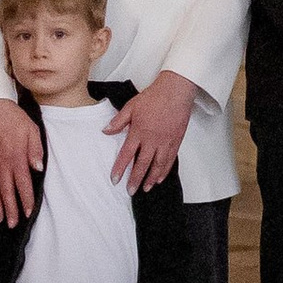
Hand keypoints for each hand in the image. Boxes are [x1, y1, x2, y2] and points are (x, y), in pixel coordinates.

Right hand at [0, 94, 43, 222]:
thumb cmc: (15, 119)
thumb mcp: (32, 131)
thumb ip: (36, 151)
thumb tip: (38, 169)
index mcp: (17, 158)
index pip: (23, 184)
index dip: (26, 200)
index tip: (28, 213)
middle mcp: (2, 164)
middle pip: (7, 192)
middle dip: (11, 210)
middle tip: (13, 224)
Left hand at [106, 71, 194, 191]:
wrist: (175, 92)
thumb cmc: (154, 97)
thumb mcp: (131, 106)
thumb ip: (118, 121)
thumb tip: (106, 131)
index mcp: (139, 132)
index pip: (127, 155)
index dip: (120, 168)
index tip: (115, 179)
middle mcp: (152, 140)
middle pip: (142, 164)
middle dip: (135, 179)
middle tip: (130, 190)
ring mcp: (165, 142)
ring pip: (158, 165)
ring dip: (150, 178)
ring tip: (145, 188)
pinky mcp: (176, 141)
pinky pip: (170, 160)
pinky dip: (165, 171)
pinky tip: (160, 178)